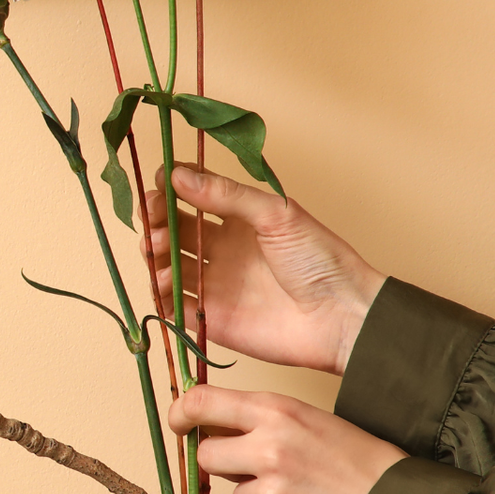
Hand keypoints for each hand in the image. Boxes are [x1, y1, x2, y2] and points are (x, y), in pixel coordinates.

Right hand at [145, 164, 385, 373]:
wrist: (341, 318)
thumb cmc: (321, 261)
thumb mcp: (277, 214)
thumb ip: (227, 195)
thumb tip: (178, 175)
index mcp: (238, 220)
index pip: (192, 196)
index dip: (172, 188)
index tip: (161, 182)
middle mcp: (221, 249)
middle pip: (173, 229)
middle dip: (156, 220)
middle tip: (153, 218)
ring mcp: (213, 283)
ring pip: (166, 264)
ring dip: (154, 253)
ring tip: (159, 250)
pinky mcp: (209, 317)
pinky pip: (172, 305)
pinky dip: (159, 293)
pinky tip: (164, 282)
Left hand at [170, 385, 405, 493]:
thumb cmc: (359, 462)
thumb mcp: (310, 421)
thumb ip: (262, 422)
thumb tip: (211, 428)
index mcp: (276, 412)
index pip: (202, 402)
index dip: (181, 413)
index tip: (177, 423)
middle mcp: (267, 448)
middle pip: (207, 456)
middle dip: (227, 465)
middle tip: (263, 470)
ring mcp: (270, 493)